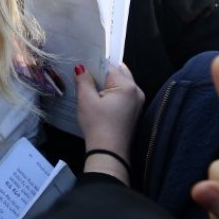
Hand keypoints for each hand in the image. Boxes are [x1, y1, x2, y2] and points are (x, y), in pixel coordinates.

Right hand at [75, 63, 143, 183]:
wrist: (109, 153)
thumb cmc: (97, 125)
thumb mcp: (86, 100)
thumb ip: (84, 80)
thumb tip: (81, 67)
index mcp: (127, 86)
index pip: (110, 66)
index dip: (95, 65)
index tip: (83, 64)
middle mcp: (137, 91)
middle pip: (119, 72)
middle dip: (104, 72)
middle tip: (87, 74)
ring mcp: (138, 102)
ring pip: (122, 83)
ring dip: (109, 83)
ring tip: (91, 85)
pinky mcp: (135, 111)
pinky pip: (124, 94)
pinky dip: (113, 93)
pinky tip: (100, 98)